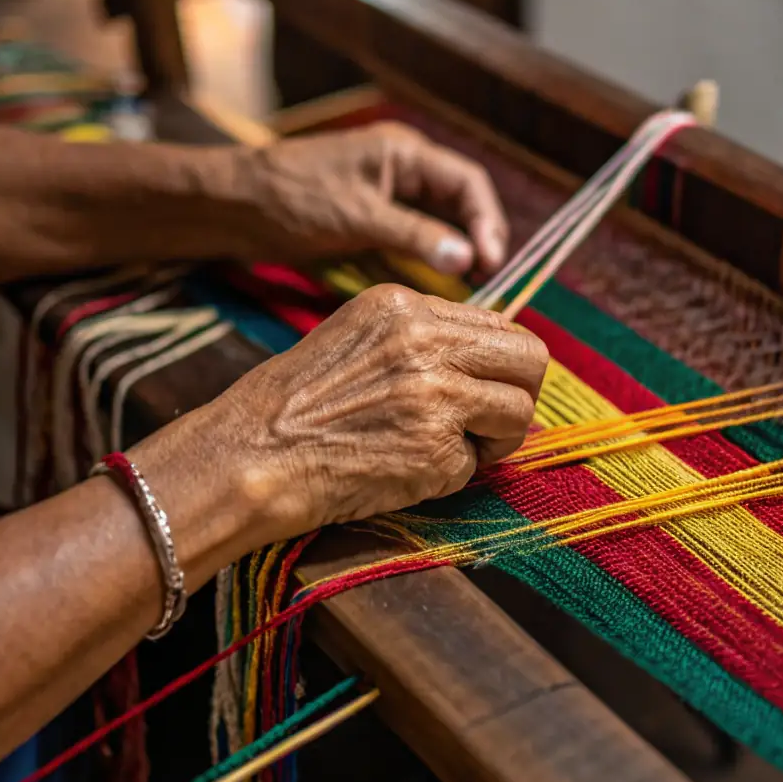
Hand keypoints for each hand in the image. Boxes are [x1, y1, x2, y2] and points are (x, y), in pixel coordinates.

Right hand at [191, 284, 546, 549]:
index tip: (482, 387)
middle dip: (518, 395)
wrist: (252, 455)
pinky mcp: (435, 451)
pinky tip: (409, 471)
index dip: (500, 364)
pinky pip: (479, 464)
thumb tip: (489, 348)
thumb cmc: (295, 404)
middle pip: (530, 358)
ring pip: (518, 411)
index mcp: (404, 306)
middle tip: (490, 423)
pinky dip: (454, 475)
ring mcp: (434, 396)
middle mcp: (424, 341)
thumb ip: (420, 335)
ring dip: (496, 439)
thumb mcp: (357, 337)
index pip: (500, 324)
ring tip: (452, 451)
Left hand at [232, 122, 507, 275]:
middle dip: (477, 237)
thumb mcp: (357, 217)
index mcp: (404, 152)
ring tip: (470, 288)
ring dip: (455, 250)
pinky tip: (436, 283)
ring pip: (438, 222)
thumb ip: (414, 235)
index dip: (487, 220)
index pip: (467, 182)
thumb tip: (467, 258)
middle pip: (459, 202)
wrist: (232, 205)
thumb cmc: (290, 198)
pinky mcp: (369, 219)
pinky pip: (413, 236)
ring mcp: (385, 194)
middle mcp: (401, 169)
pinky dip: (428, 257)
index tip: (491, 261)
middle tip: (488, 281)